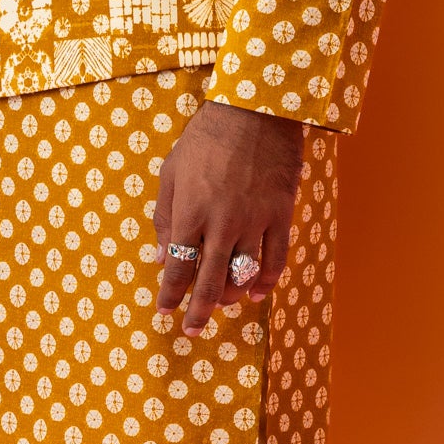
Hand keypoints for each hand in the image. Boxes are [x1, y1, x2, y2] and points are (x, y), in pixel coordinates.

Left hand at [153, 102, 304, 336]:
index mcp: (190, 213)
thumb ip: (166, 218)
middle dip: (197, 312)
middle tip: (190, 331)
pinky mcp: (280, 215)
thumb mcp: (171, 173)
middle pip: (208, 282)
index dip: (169, 294)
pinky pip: (275, 260)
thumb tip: (162, 258)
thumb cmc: (206, 139)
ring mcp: (254, 222)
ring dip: (229, 297)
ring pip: (242, 276)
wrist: (255, 111)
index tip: (163, 311)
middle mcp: (221, 224)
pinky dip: (265, 283)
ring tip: (220, 305)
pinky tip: (254, 295)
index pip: (178, 268)